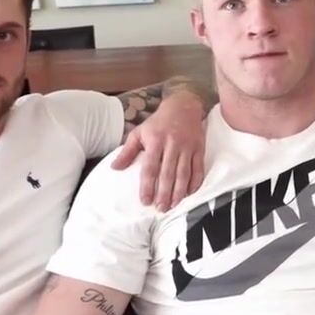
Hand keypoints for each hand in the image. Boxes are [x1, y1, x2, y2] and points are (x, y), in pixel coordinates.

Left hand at [111, 91, 205, 210]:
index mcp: (155, 141)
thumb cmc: (158, 122)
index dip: (148, 186)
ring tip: (173, 205)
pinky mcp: (199, 149)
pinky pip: (198, 168)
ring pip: (183, 174)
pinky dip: (195, 182)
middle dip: (164, 193)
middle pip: (168, 173)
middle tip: (160, 208)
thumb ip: (127, 151)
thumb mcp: (139, 132)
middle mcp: (172, 145)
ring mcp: (187, 147)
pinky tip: (190, 194)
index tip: (145, 200)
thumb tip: (114, 168)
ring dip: (179, 192)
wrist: (183, 106)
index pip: (150, 168)